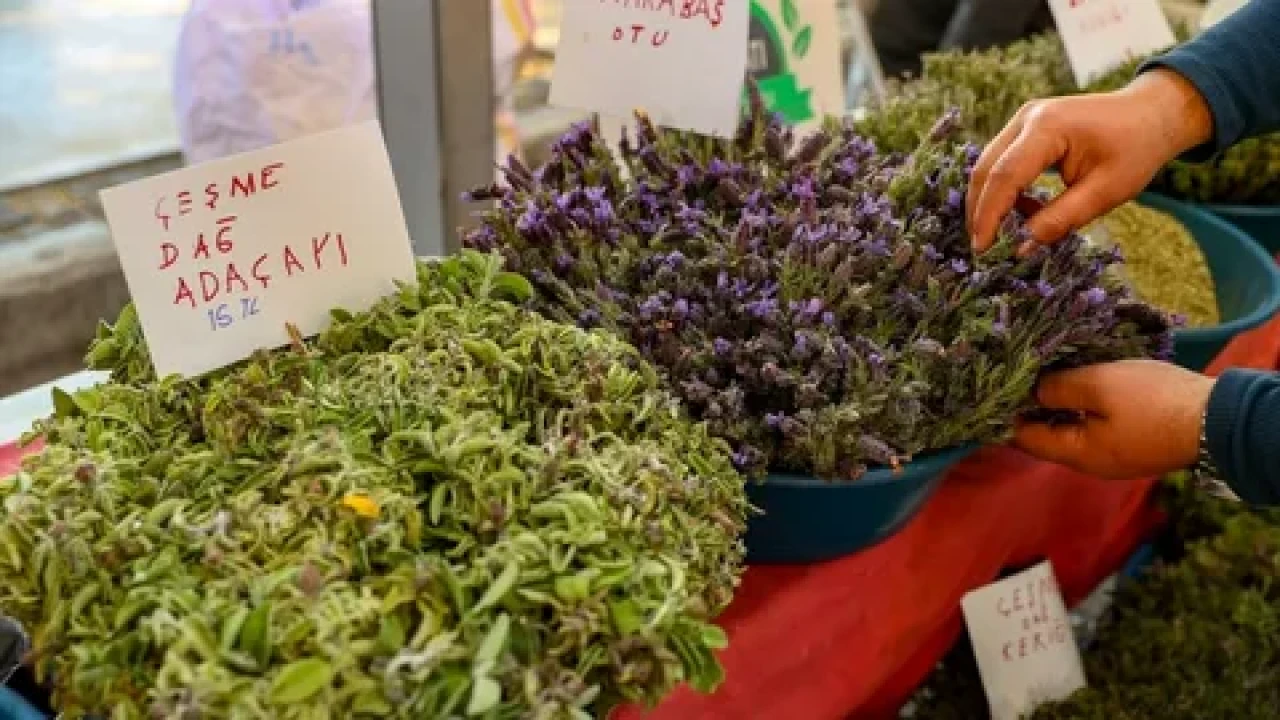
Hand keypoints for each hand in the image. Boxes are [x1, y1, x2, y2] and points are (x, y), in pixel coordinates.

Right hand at [968, 68, 1213, 252]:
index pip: (1004, 176)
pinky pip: (1001, 162)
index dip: (989, 215)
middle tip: (983, 248)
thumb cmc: (1136, 150)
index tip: (982, 249)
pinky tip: (1025, 211)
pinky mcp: (1024, 128)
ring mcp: (1023, 119)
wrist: (1151, 115)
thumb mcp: (1105, 192)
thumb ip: (1060, 220)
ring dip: (991, 202)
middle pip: (985, 169)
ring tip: (1006, 233)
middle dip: (980, 211)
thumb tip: (1020, 248)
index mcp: (1049, 127)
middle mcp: (1027, 117)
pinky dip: (1004, 191)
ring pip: (988, 166)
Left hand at [1014, 360, 1214, 479]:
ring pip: (1072, 429)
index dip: (1007, 412)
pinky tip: (1081, 382)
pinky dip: (1082, 407)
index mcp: (1077, 454)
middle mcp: (1092, 462)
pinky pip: (1095, 426)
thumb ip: (1058, 389)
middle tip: (1019, 374)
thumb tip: (1031, 393)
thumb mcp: (1098, 386)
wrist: (1217, 418)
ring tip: (1046, 372)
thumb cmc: (1152, 401)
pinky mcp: (1133, 443)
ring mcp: (1115, 455)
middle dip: (1031, 407)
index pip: (1024, 439)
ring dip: (1058, 405)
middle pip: (1047, 436)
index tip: (998, 385)